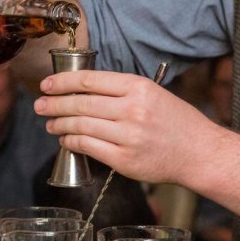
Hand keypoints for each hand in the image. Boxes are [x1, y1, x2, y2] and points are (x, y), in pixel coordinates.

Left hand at [35, 70, 222, 186]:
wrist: (199, 152)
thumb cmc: (177, 123)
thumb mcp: (154, 93)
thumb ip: (122, 91)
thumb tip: (83, 91)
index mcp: (138, 87)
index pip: (89, 80)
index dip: (62, 82)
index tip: (47, 84)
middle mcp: (132, 109)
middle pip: (80, 103)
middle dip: (53, 104)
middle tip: (40, 105)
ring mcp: (128, 136)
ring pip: (80, 126)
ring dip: (59, 124)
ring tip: (50, 123)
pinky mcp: (124, 159)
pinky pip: (88, 147)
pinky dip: (72, 143)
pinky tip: (66, 140)